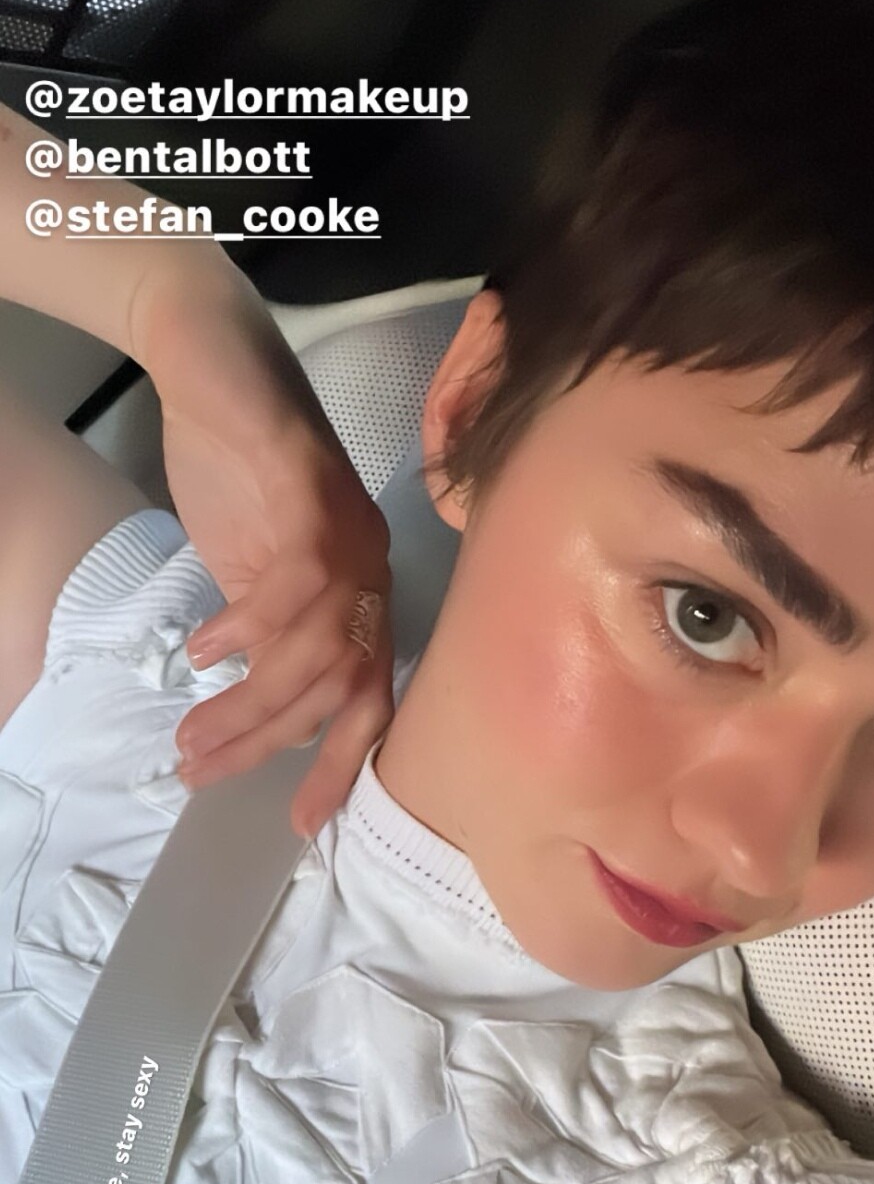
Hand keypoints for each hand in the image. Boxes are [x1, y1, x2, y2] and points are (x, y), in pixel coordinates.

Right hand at [131, 259, 394, 838]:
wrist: (217, 362)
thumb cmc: (236, 466)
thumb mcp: (252, 569)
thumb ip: (265, 632)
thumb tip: (251, 700)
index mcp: (365, 592)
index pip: (370, 697)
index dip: (340, 764)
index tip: (300, 821)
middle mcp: (372, 570)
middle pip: (342, 684)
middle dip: (273, 743)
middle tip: (203, 773)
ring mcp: (350, 533)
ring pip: (318, 647)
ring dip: (253, 703)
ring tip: (190, 735)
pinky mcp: (313, 493)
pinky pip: (295, 582)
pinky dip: (251, 625)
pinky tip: (204, 648)